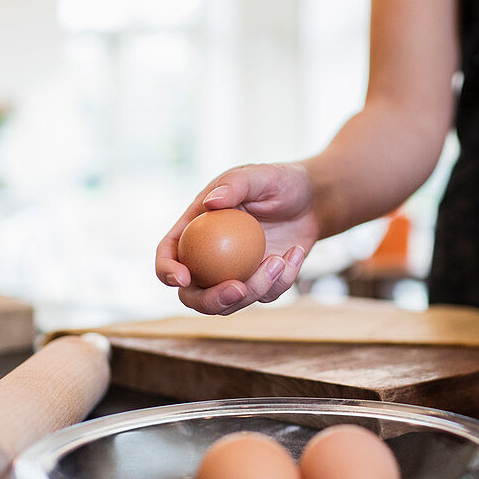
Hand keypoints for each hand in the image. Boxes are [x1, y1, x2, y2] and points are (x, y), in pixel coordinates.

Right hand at [156, 163, 318, 313]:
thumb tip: (210, 204)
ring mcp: (233, 274)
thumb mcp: (259, 175)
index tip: (184, 277)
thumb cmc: (279, 182)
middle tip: (238, 289)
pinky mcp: (259, 284)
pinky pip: (264, 296)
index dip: (167, 270)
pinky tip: (295, 253)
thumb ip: (235, 185)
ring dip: (256, 288)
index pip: (168, 253)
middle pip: (193, 295)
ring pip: (231, 302)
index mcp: (194, 229)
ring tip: (280, 260)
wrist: (312, 201)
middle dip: (211, 301)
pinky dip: (282, 280)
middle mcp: (207, 258)